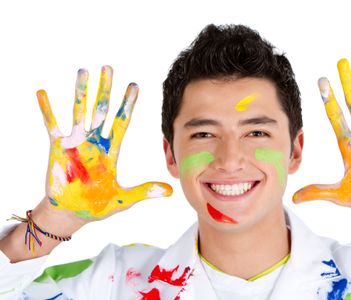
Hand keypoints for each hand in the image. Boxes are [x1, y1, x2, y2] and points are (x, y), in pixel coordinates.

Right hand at [38, 66, 171, 219]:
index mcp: (110, 151)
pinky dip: (47, 110)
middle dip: (105, 90)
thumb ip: (144, 191)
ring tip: (83, 72)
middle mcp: (94, 142)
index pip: (121, 122)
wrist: (71, 214)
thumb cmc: (96, 206)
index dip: (127, 105)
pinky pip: (51, 125)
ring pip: (79, 112)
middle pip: (101, 110)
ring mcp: (75, 144)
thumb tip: (170, 191)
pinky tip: (43, 93)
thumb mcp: (123, 199)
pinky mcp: (57, 149)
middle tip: (108, 68)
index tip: (134, 86)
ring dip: (80, 93)